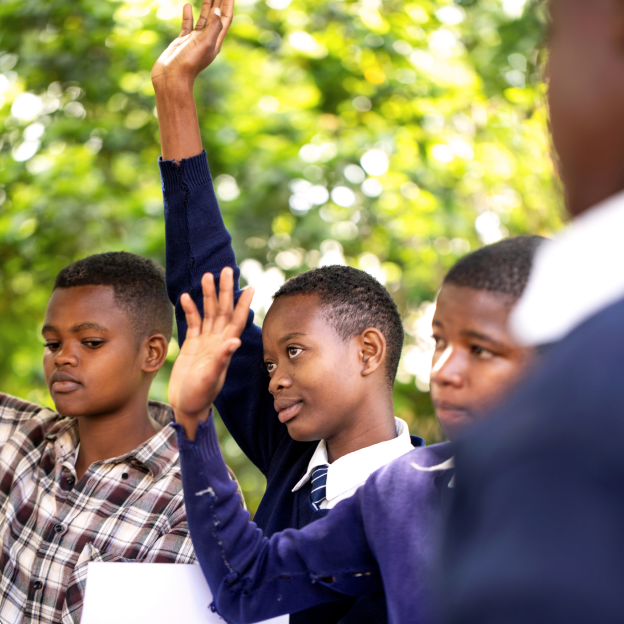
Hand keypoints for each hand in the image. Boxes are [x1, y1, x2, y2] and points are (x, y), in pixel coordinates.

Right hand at [151, 0, 233, 88]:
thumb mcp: (204, 44)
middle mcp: (207, 40)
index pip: (225, 18)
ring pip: (203, 19)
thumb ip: (213, 27)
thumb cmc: (188, 63)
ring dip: (207, 5)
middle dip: (219, 2)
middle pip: (216, 16)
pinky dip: (189, 15)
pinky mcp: (182, 42)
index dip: (228, 4)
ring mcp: (194, 40)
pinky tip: (188, 5)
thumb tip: (217, 10)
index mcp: (215, 41)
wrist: (171, 77)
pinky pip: (188, 25)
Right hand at [169, 268, 252, 439]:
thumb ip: (221, 359)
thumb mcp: (211, 378)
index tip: (250, 286)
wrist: (186, 407)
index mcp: (225, 347)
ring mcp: (206, 342)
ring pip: (209, 313)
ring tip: (207, 275)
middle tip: (226, 269)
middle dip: (225, 290)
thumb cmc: (200, 396)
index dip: (243, 303)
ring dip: (209, 295)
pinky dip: (190, 309)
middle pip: (224, 310)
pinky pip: (193, 323)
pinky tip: (186, 296)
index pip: (237, 320)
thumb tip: (234, 341)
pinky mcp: (192, 345)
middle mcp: (218, 341)